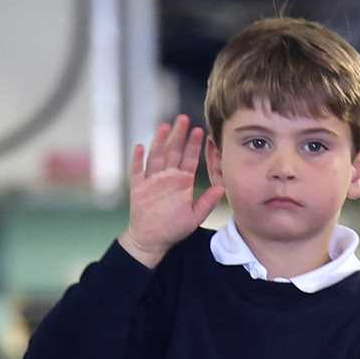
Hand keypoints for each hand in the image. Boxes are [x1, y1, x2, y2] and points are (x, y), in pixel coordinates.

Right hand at [119, 115, 224, 267]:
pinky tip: (139, 147)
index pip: (189, 159)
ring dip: (159, 141)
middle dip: (178, 135)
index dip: (193, 145)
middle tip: (183, 118)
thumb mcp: (194, 217)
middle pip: (172, 151)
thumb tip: (222, 188)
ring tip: (164, 126)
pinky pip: (137, 170)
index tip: (200, 130)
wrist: (152, 239)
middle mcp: (167, 177)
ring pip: (155, 156)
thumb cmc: (174, 229)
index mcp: (182, 182)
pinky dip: (137, 159)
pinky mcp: (138, 187)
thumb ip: (207, 202)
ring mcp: (152, 180)